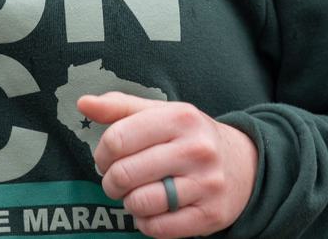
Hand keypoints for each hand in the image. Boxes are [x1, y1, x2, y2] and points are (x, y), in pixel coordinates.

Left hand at [78, 91, 257, 237]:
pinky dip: (145, 223)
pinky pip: (158, 228)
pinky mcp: (210, 214)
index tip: (106, 159)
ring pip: (140, 203)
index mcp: (181, 117)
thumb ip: (120, 107)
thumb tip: (83, 102)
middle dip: (111, 182)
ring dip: (129, 203)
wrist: (243, 164)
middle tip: (117, 181)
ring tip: (136, 195)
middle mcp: (196, 148)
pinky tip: (152, 211)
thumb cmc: (189, 137)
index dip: (102, 154)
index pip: (117, 139)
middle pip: (125, 174)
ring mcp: (206, 183)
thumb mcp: (161, 114)